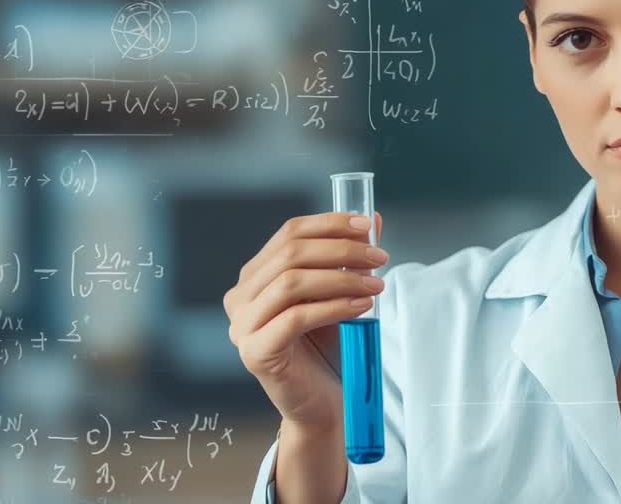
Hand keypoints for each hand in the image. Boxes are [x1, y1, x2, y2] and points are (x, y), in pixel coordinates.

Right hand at [224, 211, 386, 433]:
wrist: (323, 404)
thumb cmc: (328, 347)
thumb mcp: (338, 293)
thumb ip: (348, 258)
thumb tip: (371, 216)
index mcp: (255, 276)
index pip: (289, 233)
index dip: (329, 223)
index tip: (366, 225)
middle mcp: (241, 297)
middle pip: (291, 254)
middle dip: (341, 251)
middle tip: (379, 257)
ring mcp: (243, 326)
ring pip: (292, 283)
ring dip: (341, 278)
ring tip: (377, 284)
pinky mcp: (255, 352)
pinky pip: (295, 318)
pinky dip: (334, 307)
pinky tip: (363, 306)